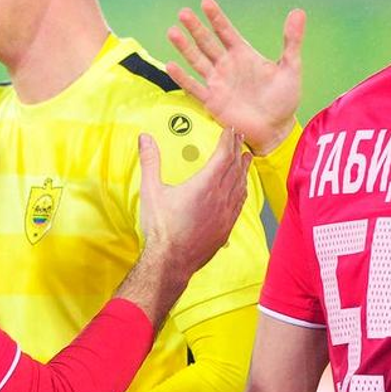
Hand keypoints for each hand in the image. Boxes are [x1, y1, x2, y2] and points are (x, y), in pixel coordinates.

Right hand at [135, 126, 250, 310]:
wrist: (171, 261)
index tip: (230, 131)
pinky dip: (242, 191)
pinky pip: (239, 204)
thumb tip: (144, 138)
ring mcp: (226, 214)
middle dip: (237, 151)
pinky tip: (242, 189)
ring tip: (246, 159)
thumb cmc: (161, 227)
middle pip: (234, 168)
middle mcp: (220, 198)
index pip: (223, 156)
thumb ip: (150, 162)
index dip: (228, 141)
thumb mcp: (151, 191)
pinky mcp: (226, 228)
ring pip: (240, 186)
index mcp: (204, 185)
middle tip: (239, 139)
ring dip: (243, 170)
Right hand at [165, 0, 303, 154]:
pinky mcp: (212, 101)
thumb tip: (298, 12)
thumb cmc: (284, 99)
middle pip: (207, 43)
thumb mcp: (291, 67)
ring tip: (173, 32)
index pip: (226, 32)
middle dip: (195, 28)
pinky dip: (183, 77)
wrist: (276, 129)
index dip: (216, 18)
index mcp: (243, 54)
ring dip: (185, 48)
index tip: (206, 2)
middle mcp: (227, 66)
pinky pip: (194, 87)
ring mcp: (217, 83)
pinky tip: (171, 65)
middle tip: (183, 13)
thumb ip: (292, 40)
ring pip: (197, 61)